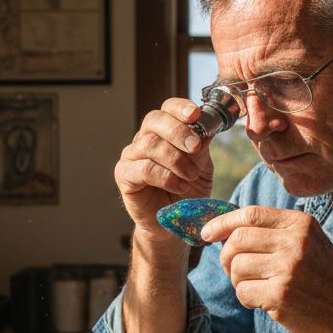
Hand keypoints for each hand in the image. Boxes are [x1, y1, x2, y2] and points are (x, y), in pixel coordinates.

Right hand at [114, 98, 214, 241]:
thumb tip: (207, 128)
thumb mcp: (202, 167)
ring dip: (176, 159)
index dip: (180, 108)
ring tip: (190, 176)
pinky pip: (144, 169)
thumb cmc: (187, 192)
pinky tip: (179, 186)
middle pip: (154, 120)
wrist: (174, 223)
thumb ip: (201, 148)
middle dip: (178, 131)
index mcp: (164, 131)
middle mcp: (145, 138)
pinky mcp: (124, 175)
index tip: (195, 115)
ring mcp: (132, 156)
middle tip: (195, 146)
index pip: (167, 108)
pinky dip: (166, 177)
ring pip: (150, 144)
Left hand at [200, 206, 332, 332]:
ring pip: (236, 267)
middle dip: (227, 257)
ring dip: (239, 281)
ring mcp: (288, 268)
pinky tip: (265, 303)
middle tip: (236, 271)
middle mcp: (294, 241)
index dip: (222, 223)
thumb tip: (223, 231)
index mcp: (300, 223)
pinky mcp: (281, 295)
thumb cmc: (323, 279)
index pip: (250, 214)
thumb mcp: (307, 243)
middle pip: (237, 240)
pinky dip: (247, 299)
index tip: (206, 234)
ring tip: (259, 288)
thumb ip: (273, 233)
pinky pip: (243, 292)